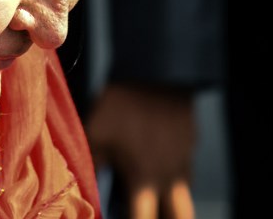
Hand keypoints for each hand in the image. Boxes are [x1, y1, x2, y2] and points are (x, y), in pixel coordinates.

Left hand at [86, 83, 195, 218]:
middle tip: (145, 212)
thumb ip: (90, 168)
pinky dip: (170, 179)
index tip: (118, 218)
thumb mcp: (96, 135)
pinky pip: (184, 173)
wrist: (157, 69)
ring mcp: (185, 163)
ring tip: (147, 198)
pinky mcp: (191, 146)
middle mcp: (170, 179)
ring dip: (168, 205)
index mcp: (144, 182)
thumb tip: (81, 193)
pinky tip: (152, 164)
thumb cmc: (121, 103)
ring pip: (183, 200)